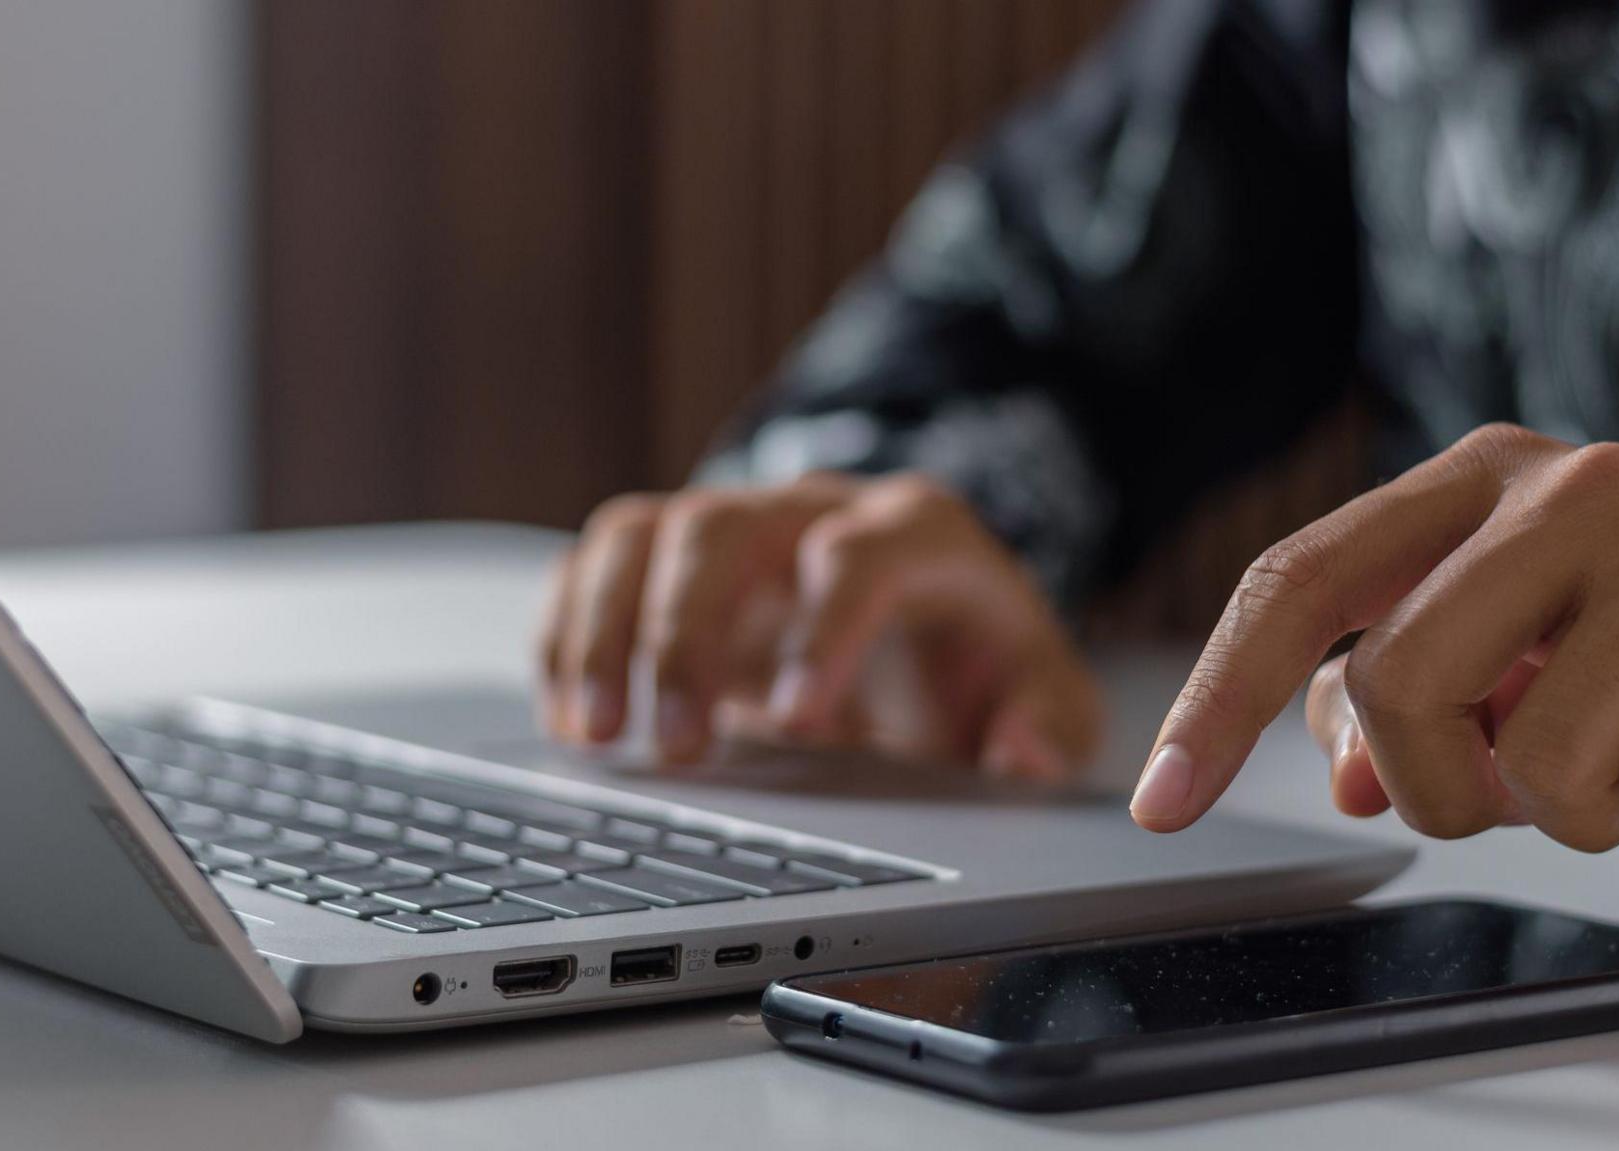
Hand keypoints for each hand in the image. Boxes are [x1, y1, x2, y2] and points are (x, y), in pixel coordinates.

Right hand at [537, 472, 1101, 778]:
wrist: (920, 618)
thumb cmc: (973, 658)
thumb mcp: (1039, 688)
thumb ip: (1052, 719)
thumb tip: (1024, 754)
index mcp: (914, 532)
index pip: (859, 553)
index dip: (825, 630)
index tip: (797, 724)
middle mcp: (809, 512)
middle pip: (720, 529)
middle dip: (685, 635)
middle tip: (680, 746)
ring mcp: (730, 530)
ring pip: (639, 534)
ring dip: (604, 632)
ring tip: (597, 735)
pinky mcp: (668, 563)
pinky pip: (594, 567)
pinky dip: (566, 635)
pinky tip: (570, 716)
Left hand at [1132, 423, 1618, 847]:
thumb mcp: (1515, 662)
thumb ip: (1398, 700)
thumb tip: (1342, 772)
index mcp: (1474, 482)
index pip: (1298, 580)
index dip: (1218, 700)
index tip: (1163, 804)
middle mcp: (1569, 483)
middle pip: (1398, 681)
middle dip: (1443, 785)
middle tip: (1515, 786)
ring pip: (1542, 758)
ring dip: (1581, 812)